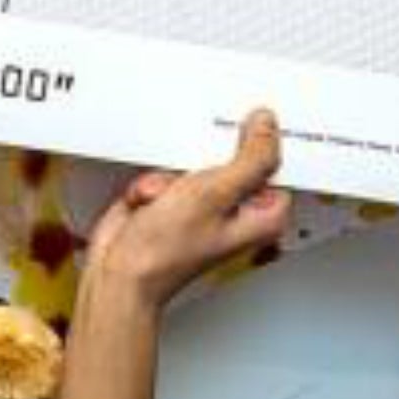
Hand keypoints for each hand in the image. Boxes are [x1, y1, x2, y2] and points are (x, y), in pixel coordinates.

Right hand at [85, 110, 291, 308]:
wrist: (121, 272)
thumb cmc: (166, 253)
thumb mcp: (215, 194)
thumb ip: (250, 159)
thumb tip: (267, 127)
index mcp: (263, 216)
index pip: (277, 165)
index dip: (259, 147)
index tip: (240, 137)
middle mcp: (238, 212)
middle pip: (236, 159)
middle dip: (205, 162)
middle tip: (192, 182)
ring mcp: (207, 205)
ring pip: (199, 162)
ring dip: (175, 174)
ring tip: (167, 198)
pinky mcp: (178, 200)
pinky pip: (173, 171)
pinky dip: (157, 182)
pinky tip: (152, 203)